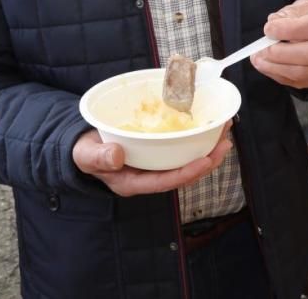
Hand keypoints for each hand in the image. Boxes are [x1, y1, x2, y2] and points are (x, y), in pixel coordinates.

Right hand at [72, 124, 231, 196]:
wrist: (82, 147)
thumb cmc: (85, 154)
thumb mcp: (87, 156)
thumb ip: (99, 157)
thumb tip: (116, 156)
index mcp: (134, 182)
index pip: (165, 181)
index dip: (187, 173)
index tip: (206, 161)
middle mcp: (149, 175)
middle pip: (183, 172)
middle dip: (206, 160)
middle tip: (225, 143)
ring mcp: (154, 163)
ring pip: (185, 159)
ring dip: (206, 147)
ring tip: (224, 131)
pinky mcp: (157, 150)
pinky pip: (179, 146)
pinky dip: (195, 136)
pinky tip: (208, 124)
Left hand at [252, 0, 307, 88]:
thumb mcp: (301, 8)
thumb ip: (288, 14)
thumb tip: (273, 24)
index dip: (290, 29)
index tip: (269, 29)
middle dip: (283, 53)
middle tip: (263, 48)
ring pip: (303, 72)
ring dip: (276, 66)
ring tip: (258, 58)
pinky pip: (296, 82)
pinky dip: (277, 74)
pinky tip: (265, 65)